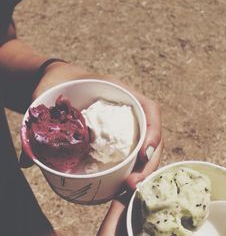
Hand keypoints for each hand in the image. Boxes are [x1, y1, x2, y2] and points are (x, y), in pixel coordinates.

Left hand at [19, 63, 162, 235]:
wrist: (58, 82)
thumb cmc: (58, 82)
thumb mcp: (49, 91)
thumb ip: (40, 114)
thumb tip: (27, 161)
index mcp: (120, 92)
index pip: (149, 109)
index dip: (153, 131)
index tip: (144, 153)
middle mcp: (128, 110)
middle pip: (150, 135)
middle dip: (148, 161)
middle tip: (133, 184)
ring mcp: (124, 124)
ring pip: (144, 147)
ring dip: (143, 169)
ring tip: (129, 188)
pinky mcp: (116, 136)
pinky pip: (131, 151)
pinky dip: (132, 167)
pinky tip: (122, 182)